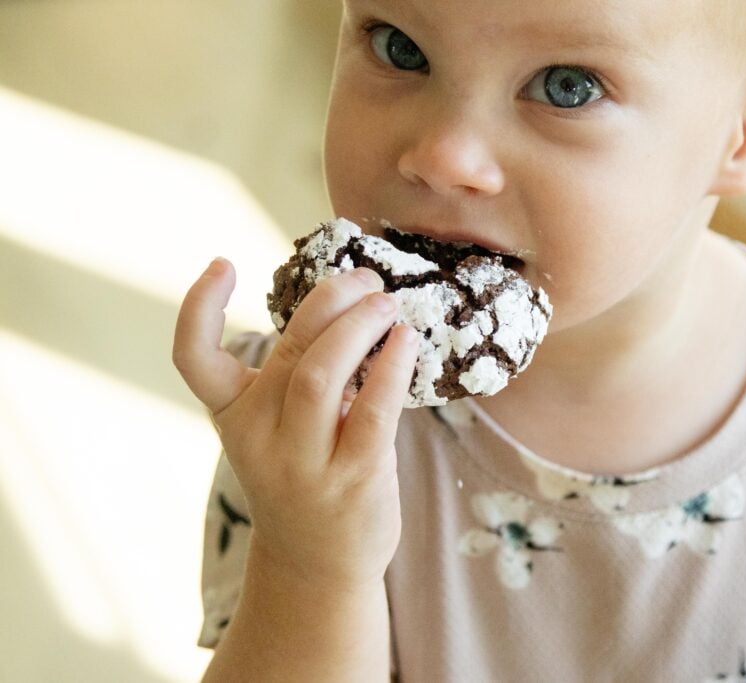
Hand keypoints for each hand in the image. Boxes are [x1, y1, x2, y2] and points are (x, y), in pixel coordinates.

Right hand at [173, 258, 417, 588]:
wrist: (317, 565)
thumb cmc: (305, 476)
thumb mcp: (280, 428)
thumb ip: (299, 374)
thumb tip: (355, 305)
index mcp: (235, 416)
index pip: (194, 360)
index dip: (199, 308)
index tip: (223, 262)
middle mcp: (260, 437)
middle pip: (287, 349)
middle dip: (331, 300)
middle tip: (367, 278)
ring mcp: (304, 461)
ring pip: (322, 373)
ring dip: (360, 325)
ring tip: (388, 303)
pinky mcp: (353, 478)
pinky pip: (374, 409)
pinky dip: (393, 366)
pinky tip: (408, 341)